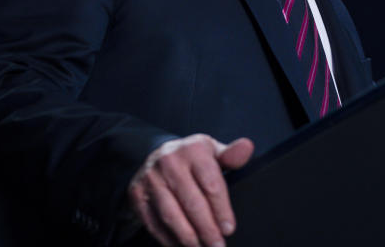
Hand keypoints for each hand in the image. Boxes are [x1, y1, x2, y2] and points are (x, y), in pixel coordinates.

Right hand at [128, 134, 254, 246]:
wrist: (156, 155)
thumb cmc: (193, 158)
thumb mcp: (213, 151)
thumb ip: (232, 155)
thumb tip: (247, 148)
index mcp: (194, 150)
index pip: (210, 183)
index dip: (221, 209)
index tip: (229, 228)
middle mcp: (170, 162)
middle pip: (191, 202)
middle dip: (207, 228)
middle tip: (217, 245)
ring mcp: (151, 179)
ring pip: (171, 214)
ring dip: (188, 237)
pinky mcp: (137, 195)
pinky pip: (153, 222)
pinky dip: (168, 238)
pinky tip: (182, 246)